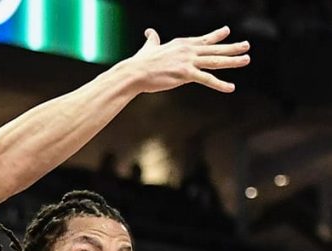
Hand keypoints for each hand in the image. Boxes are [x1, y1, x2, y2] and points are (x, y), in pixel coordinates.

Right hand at [124, 25, 249, 94]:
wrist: (135, 72)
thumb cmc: (140, 62)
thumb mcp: (149, 47)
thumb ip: (152, 39)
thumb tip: (148, 31)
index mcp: (182, 43)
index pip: (203, 39)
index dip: (216, 36)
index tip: (227, 31)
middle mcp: (189, 50)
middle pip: (215, 49)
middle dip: (232, 47)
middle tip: (246, 46)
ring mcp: (189, 61)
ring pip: (216, 61)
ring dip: (233, 60)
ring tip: (246, 60)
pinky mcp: (186, 74)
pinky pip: (207, 79)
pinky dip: (220, 84)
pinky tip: (231, 88)